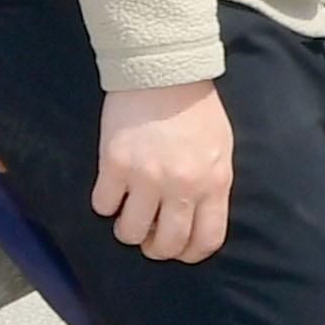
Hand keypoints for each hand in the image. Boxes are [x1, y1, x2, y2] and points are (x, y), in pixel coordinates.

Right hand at [93, 80, 231, 261]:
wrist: (163, 72)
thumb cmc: (196, 109)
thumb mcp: (220, 148)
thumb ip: (212, 184)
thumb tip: (198, 217)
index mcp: (214, 181)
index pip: (206, 240)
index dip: (190, 253)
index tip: (178, 248)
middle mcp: (182, 186)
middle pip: (166, 245)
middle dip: (155, 247)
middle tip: (148, 235)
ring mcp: (147, 177)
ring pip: (129, 232)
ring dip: (127, 229)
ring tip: (129, 211)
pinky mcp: (115, 164)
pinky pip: (103, 205)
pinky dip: (105, 203)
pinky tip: (112, 188)